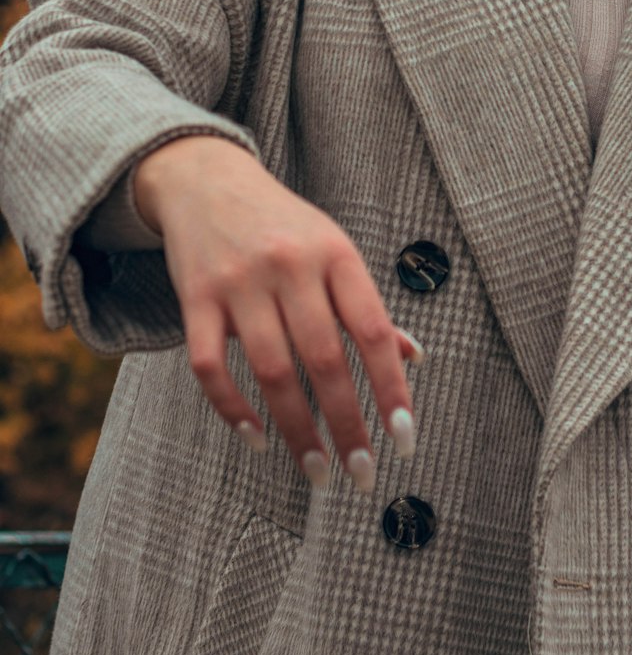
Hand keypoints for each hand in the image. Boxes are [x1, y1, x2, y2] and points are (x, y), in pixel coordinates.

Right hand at [133, 135, 421, 493]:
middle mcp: (290, 264)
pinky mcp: (195, 297)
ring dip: (298, 431)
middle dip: (348, 425)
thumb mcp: (334, 250)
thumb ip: (367, 306)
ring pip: (272, 371)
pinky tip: (258, 438)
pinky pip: (211, 366)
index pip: (373, 330)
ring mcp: (240, 281)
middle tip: (362, 474)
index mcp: (336, 253)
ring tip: (318, 471)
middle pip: (325, 359)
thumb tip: (414, 358)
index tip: (405, 437)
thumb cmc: (285, 226)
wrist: (209, 180)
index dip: (392, 388)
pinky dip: (233, 410)